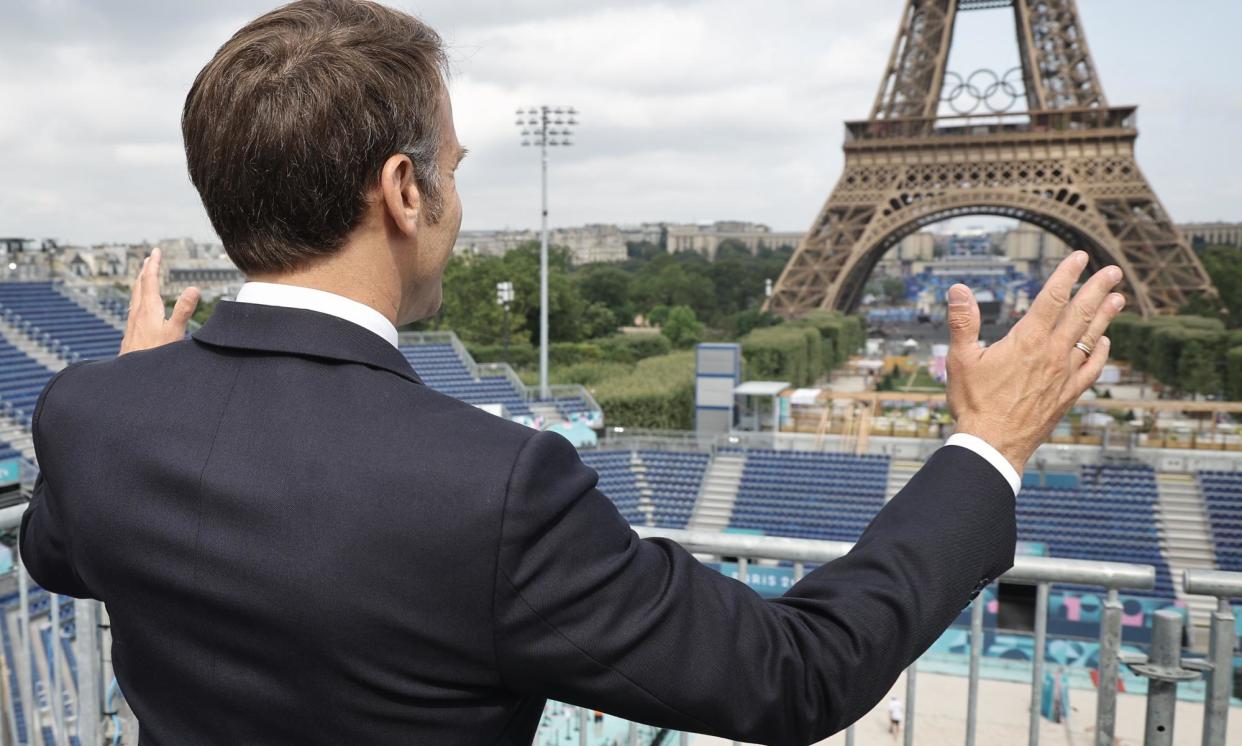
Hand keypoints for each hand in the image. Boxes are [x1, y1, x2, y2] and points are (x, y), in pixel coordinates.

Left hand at [119, 247, 199, 354]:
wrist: (131, 376)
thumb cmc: (154, 355)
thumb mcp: (174, 333)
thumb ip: (184, 310)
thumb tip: (194, 288)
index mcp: (148, 309)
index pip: (150, 280)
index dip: (154, 264)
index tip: (156, 251)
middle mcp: (137, 313)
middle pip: (139, 285)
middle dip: (145, 270)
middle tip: (150, 258)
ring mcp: (132, 323)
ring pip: (135, 296)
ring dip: (141, 283)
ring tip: (144, 276)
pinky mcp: (131, 332)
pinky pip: (134, 308)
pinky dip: (138, 298)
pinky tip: (139, 306)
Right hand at [945, 251, 1124, 474]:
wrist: (992, 446)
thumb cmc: (974, 404)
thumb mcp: (960, 360)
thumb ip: (962, 322)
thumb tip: (958, 289)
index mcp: (1027, 341)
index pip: (1052, 298)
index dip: (1067, 275)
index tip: (1080, 258)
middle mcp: (1052, 354)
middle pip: (1081, 314)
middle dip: (1098, 289)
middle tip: (1113, 271)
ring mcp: (1064, 375)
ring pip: (1091, 338)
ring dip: (1106, 316)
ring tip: (1119, 298)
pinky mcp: (1068, 394)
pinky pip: (1092, 369)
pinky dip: (1102, 352)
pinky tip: (1105, 342)